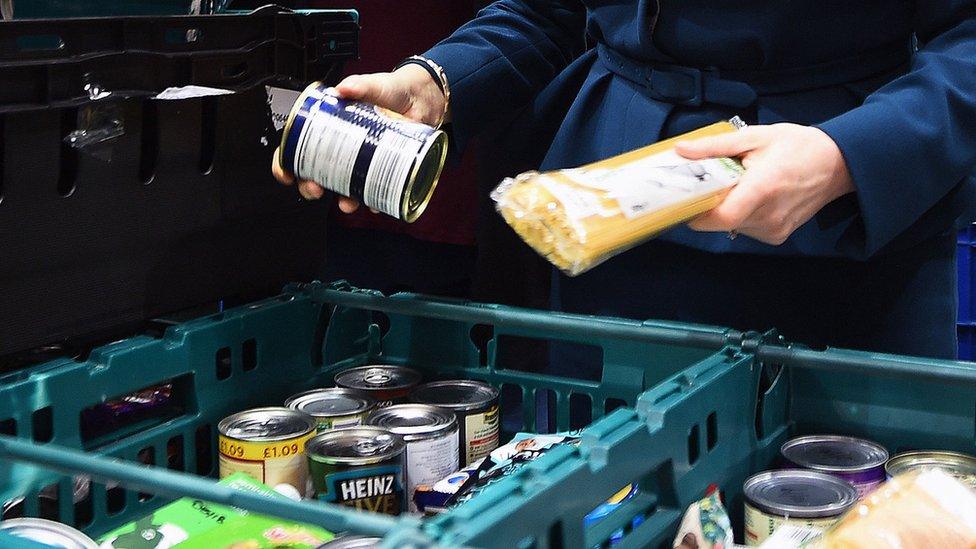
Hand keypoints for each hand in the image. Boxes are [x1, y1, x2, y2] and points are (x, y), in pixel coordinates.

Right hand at [272, 63, 446, 211]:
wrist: (422, 99)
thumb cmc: (392, 91)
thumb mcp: (373, 85)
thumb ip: (359, 84)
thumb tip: (343, 89)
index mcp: (330, 126)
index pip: (298, 146)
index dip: (286, 162)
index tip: (286, 172)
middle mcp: (342, 147)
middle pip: (315, 173)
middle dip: (310, 186)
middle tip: (314, 187)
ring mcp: (362, 161)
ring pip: (343, 187)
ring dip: (342, 199)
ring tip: (346, 202)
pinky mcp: (383, 169)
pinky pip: (375, 191)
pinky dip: (374, 201)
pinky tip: (375, 203)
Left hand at [676, 123, 854, 244]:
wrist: (838, 163)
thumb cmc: (798, 146)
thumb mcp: (755, 137)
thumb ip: (715, 146)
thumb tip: (681, 150)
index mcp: (763, 188)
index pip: (721, 216)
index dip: (697, 212)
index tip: (686, 199)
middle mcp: (769, 215)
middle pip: (721, 222)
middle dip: (709, 204)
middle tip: (713, 183)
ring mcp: (775, 229)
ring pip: (731, 226)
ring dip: (726, 208)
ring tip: (741, 185)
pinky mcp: (778, 236)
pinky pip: (745, 229)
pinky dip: (741, 214)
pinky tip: (754, 197)